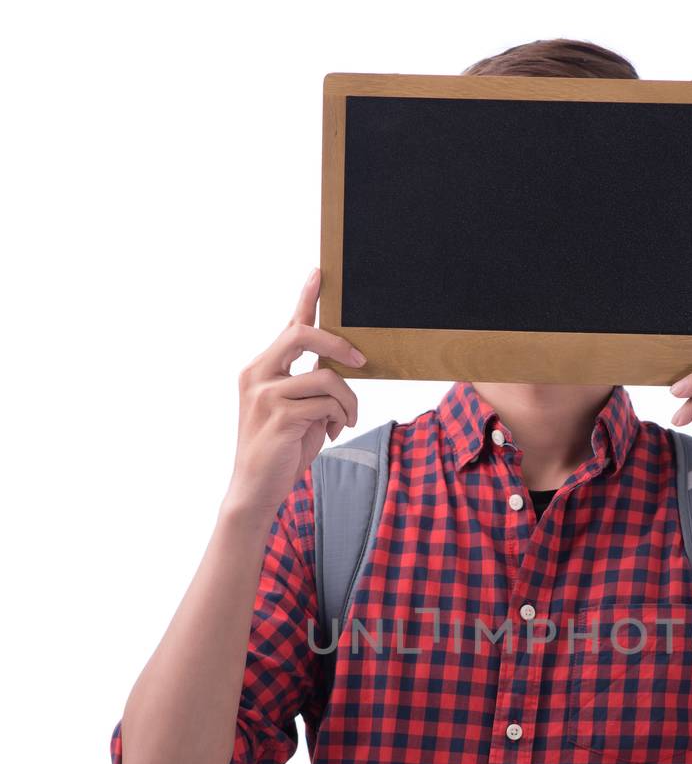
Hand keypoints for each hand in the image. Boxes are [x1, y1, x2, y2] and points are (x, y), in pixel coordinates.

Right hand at [223, 269, 366, 523]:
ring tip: (346, 420)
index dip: (306, 298)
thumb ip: (312, 384)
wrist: (256, 490)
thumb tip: (340, 365)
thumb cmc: (281, 450)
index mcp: (261, 369)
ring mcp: (264, 395)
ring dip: (347, 401)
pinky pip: (326, 404)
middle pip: (302, 334)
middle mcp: (257, 375)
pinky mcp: (278, 417)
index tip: (320, 273)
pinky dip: (339, 418)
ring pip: (326, 377)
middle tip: (362, 360)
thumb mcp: (300, 410)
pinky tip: (333, 432)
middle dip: (339, 344)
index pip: (288, 326)